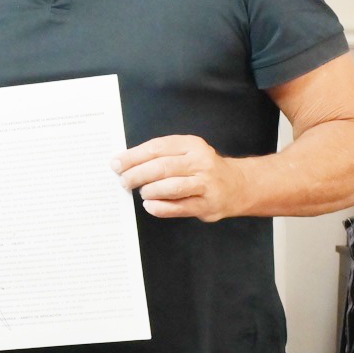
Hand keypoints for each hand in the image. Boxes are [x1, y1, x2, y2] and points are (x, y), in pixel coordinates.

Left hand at [115, 135, 248, 221]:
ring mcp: (206, 184)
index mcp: (192, 145)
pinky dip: (160, 207)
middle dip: (137, 174)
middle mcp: (201, 162)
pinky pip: (179, 207)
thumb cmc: (202, 168)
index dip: (133, 156)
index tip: (116, 164)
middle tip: (123, 181)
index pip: (157, 147)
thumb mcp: (186, 152)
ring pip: (172, 187)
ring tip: (141, 192)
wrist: (238, 185)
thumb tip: (124, 163)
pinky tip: (150, 205)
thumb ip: (160, 155)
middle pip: (162, 167)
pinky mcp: (208, 205)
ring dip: (150, 190)